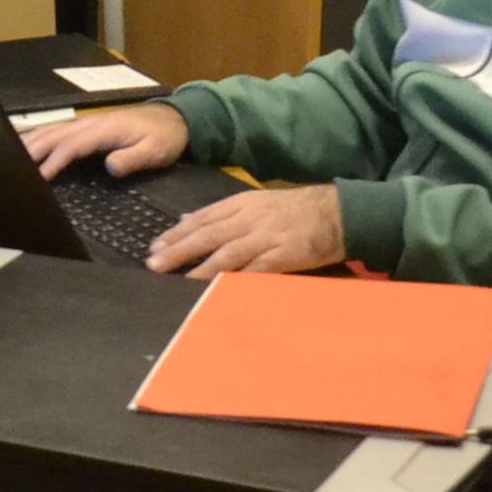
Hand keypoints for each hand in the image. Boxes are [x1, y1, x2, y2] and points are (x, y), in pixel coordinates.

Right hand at [24, 102, 190, 179]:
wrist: (175, 118)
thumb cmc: (164, 138)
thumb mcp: (155, 151)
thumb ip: (133, 158)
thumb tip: (109, 166)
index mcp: (105, 130)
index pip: (73, 145)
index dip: (55, 160)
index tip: (40, 177)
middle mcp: (90, 123)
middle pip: (54, 135)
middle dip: (33, 150)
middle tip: (12, 168)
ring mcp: (86, 123)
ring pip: (51, 130)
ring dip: (30, 142)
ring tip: (9, 155)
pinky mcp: (86, 126)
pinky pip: (56, 130)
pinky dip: (37, 137)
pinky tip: (26, 144)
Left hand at [147, 185, 345, 277]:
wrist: (336, 212)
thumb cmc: (294, 209)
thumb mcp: (256, 202)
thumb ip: (222, 213)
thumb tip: (186, 220)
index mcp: (242, 204)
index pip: (202, 218)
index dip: (176, 233)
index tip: (154, 247)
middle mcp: (250, 218)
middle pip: (208, 235)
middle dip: (179, 249)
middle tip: (154, 264)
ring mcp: (266, 237)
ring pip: (227, 253)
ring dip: (201, 267)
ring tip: (180, 279)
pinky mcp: (283, 256)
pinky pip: (256, 270)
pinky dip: (236, 279)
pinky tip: (219, 289)